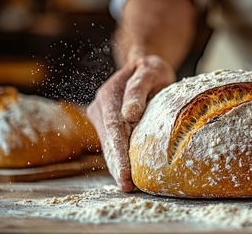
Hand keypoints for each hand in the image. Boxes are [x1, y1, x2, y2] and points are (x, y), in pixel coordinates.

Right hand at [87, 55, 175, 191]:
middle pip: (108, 141)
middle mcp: (100, 107)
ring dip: (116, 165)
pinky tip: (127, 173)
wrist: (142, 65)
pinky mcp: (106, 123)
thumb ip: (138, 90)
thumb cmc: (151, 69)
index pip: (114, 129)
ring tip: (128, 185)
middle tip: (128, 187)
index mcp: (109, 96)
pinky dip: (119, 158)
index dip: (119, 154)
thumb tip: (129, 115)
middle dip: (117, 166)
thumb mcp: (150, 72)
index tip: (125, 174)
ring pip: (108, 145)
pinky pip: (112, 143)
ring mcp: (101, 116)